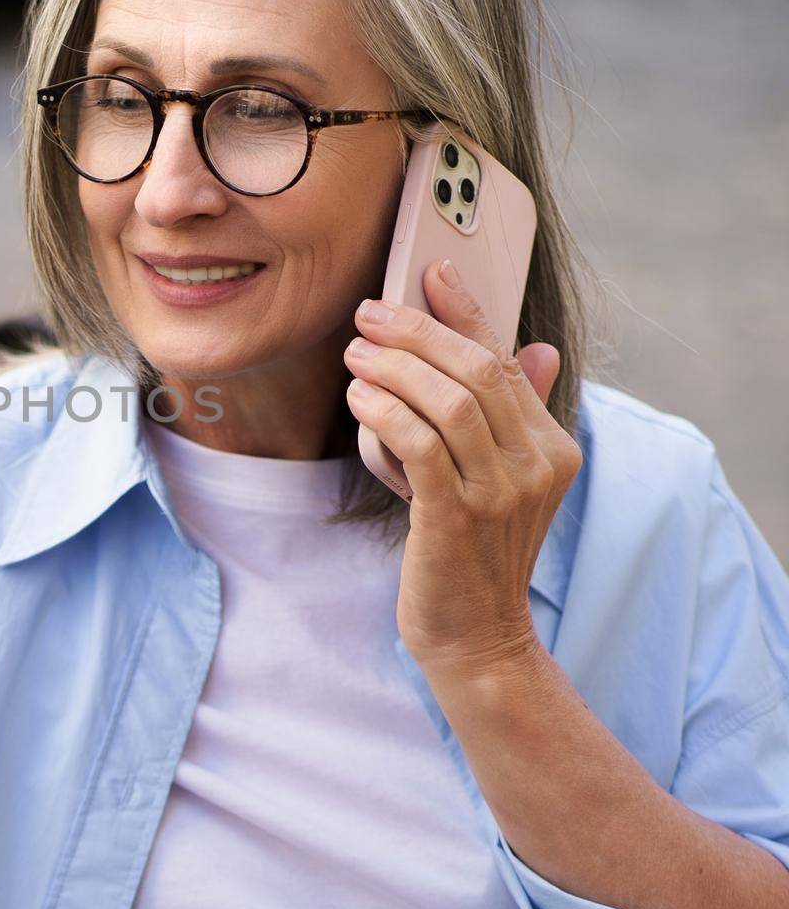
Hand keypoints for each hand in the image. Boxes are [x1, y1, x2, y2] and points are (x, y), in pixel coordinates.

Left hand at [341, 257, 581, 675]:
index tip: (431, 270)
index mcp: (554, 448)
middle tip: (368, 315)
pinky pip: (419, 443)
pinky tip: (359, 398)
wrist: (477, 638)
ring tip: (355, 356)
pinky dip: (385, 411)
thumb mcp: (504, 482)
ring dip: (394, 368)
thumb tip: (537, 350)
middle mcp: (538, 465)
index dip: (467, 311)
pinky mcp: (456, 516)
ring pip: (449, 401)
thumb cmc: (475, 553)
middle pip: (476, 371)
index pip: (506, 361)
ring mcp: (501, 493)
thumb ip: (517, 417)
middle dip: (417, 332)